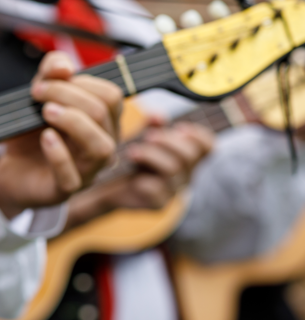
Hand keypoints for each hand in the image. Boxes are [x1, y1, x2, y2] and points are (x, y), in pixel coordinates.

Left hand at [0, 51, 120, 217]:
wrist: (9, 167)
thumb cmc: (30, 132)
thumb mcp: (37, 96)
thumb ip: (50, 73)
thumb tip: (63, 66)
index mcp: (103, 121)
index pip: (111, 96)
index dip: (81, 82)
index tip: (45, 81)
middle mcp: (103, 144)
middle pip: (103, 113)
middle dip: (68, 95)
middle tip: (37, 93)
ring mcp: (88, 170)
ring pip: (100, 146)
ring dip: (72, 121)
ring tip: (46, 112)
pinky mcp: (65, 189)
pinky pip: (71, 175)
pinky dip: (58, 153)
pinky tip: (45, 137)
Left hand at [66, 122, 213, 228]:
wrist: (112, 189)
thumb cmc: (135, 161)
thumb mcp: (145, 141)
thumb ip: (154, 127)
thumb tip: (157, 116)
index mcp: (188, 158)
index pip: (208, 147)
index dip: (197, 135)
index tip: (178, 127)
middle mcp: (185, 175)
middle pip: (189, 155)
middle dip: (168, 141)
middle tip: (148, 136)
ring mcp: (173, 190)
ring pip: (172, 170)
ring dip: (152, 156)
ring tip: (132, 152)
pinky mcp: (157, 203)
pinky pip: (157, 191)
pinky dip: (145, 181)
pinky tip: (134, 178)